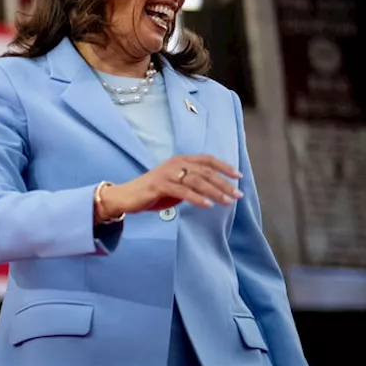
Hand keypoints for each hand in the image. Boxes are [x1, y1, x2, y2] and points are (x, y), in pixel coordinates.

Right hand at [98, 155, 241, 218]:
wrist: (126, 196)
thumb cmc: (152, 192)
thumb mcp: (176, 184)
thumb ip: (192, 183)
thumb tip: (215, 189)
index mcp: (180, 160)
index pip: (207, 160)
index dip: (224, 167)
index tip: (238, 176)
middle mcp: (175, 164)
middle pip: (205, 172)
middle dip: (224, 183)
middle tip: (238, 194)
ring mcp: (167, 174)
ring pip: (197, 181)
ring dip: (215, 191)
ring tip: (228, 201)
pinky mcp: (160, 185)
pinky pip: (183, 191)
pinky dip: (197, 198)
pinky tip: (208, 205)